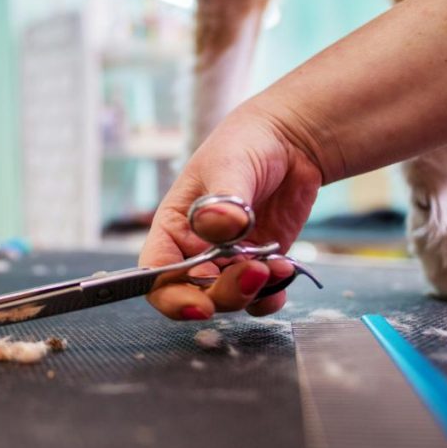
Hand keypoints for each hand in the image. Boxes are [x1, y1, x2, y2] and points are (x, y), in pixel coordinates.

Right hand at [139, 101, 324, 319]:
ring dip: (252, 292)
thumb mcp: (229, 165)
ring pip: (229, 298)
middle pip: (195, 293)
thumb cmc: (245, 144)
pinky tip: (286, 271)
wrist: (290, 141)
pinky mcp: (259, 265)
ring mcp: (228, 261)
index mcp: (172, 227)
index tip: (200, 306)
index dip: (171, 297)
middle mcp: (195, 250)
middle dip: (223, 294)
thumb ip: (222, 201)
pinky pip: (259, 296)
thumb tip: (218, 226)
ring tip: (278, 266)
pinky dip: (272, 294)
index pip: (156, 273)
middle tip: (255, 272)